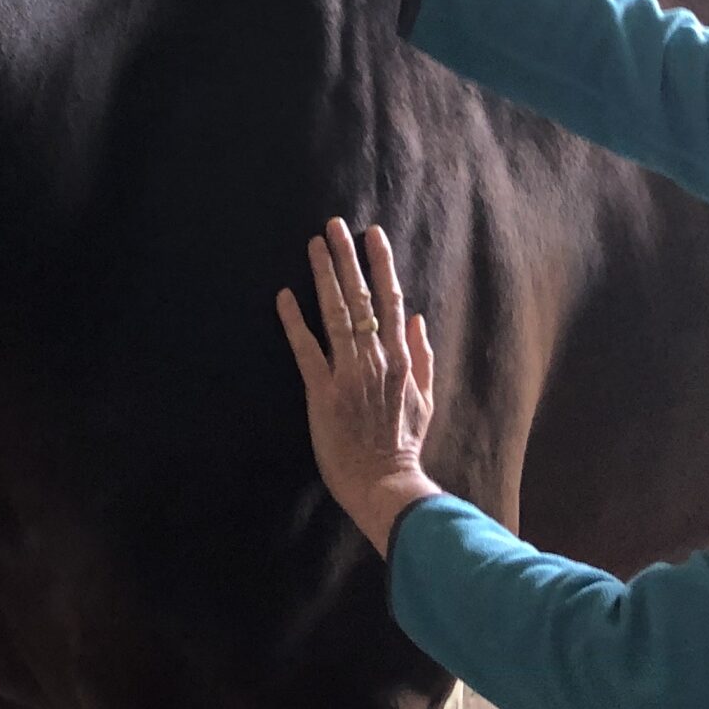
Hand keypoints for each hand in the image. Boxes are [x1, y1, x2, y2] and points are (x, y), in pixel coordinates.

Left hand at [277, 218, 440, 554]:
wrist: (386, 484)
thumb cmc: (403, 446)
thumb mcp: (425, 400)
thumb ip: (423, 357)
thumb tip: (417, 318)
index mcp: (401, 359)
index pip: (391, 301)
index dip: (381, 264)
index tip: (373, 235)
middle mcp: (376, 359)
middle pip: (361, 297)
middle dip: (348, 257)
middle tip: (335, 224)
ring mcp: (349, 374)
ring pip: (336, 314)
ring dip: (324, 276)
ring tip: (312, 244)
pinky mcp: (322, 392)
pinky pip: (306, 349)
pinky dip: (294, 321)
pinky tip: (283, 296)